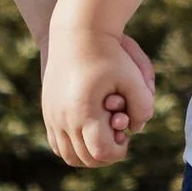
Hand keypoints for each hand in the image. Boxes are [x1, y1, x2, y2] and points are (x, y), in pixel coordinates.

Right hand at [44, 25, 157, 168]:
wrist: (76, 32)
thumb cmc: (109, 52)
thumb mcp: (133, 76)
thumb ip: (143, 106)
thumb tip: (137, 129)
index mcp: (84, 112)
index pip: (101, 152)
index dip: (118, 152)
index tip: (126, 138)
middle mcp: (64, 118)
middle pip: (84, 158)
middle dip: (105, 156)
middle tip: (118, 141)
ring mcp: (52, 116)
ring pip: (68, 155)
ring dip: (88, 155)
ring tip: (104, 139)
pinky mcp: (47, 111)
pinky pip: (57, 142)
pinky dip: (73, 146)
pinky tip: (89, 132)